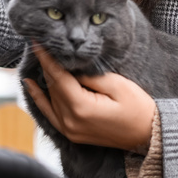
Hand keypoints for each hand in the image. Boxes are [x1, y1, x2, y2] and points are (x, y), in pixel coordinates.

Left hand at [22, 41, 156, 153]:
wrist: (147, 134)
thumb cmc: (138, 107)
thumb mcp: (117, 85)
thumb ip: (90, 77)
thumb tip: (72, 69)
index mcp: (81, 108)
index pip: (58, 77)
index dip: (47, 59)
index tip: (37, 43)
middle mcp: (70, 121)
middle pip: (52, 87)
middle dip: (45, 66)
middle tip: (39, 46)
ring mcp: (69, 130)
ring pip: (50, 99)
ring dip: (43, 79)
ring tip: (38, 59)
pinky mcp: (72, 133)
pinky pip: (50, 114)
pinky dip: (40, 99)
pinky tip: (31, 86)